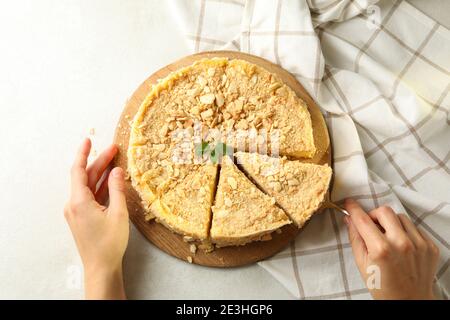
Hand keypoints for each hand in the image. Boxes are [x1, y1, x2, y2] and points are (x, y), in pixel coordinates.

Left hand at [64, 138, 128, 299]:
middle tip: (114, 149)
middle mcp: (74, 204)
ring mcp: (77, 211)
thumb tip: (117, 171)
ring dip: (101, 174)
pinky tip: (111, 180)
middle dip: (99, 162)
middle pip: (85, 177)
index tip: (88, 140)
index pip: (78, 170)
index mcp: (79, 201)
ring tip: (115, 161)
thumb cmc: (109, 243)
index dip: (83, 153)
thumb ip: (117, 189)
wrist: (101, 267)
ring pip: (88, 186)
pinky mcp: (82, 217)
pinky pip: (90, 196)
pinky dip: (101, 187)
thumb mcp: (118, 213)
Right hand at [344, 199, 438, 299]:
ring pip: (401, 217)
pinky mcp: (430, 246)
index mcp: (381, 249)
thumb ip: (355, 239)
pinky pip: (414, 228)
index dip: (353, 209)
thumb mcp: (362, 264)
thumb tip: (349, 219)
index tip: (349, 203)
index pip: (363, 220)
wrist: (410, 302)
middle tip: (371, 226)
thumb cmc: (382, 287)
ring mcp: (419, 244)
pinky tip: (401, 246)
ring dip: (391, 223)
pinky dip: (405, 232)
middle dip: (374, 215)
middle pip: (384, 211)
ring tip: (387, 238)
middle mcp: (401, 244)